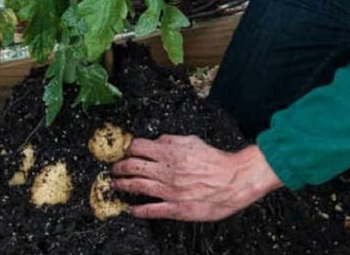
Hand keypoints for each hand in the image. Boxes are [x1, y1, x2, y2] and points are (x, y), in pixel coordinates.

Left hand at [112, 135, 282, 220]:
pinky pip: (152, 210)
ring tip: (116, 184)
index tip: (124, 151)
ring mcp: (170, 191)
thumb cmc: (216, 161)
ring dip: (123, 185)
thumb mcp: (192, 141)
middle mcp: (166, 171)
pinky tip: (131, 209)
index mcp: (170, 152)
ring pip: (137, 186)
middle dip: (119, 167)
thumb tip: (157, 140)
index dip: (128, 148)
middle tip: (114, 168)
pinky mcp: (177, 208)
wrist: (234, 180)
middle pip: (133, 166)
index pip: (138, 147)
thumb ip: (171, 140)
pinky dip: (138, 210)